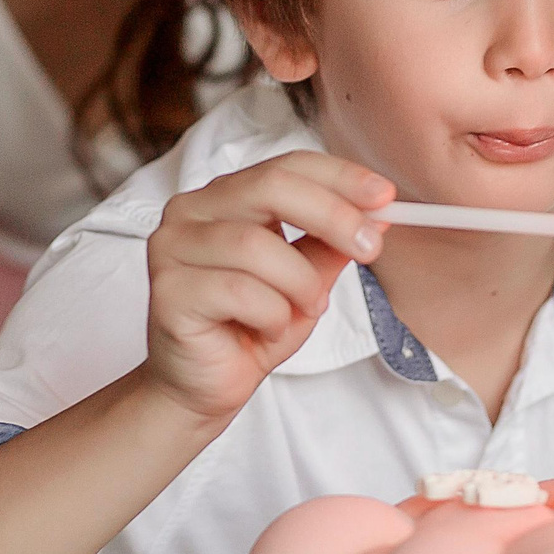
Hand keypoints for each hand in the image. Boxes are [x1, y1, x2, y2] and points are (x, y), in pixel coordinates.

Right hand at [144, 151, 392, 421]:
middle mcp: (191, 211)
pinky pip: (238, 290)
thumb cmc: (248, 328)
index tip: (385, 197)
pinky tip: (265, 329)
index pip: (285, 165)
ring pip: (257, 246)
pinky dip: (270, 315)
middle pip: (270, 188)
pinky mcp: (168, 290)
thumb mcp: (305, 281)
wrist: (203, 387)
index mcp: (225, 197)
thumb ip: (331, 246)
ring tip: (304, 309)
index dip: (339, 177)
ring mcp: (172, 247)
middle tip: (370, 246)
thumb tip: (378, 215)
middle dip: (332, 216)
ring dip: (299, 284)